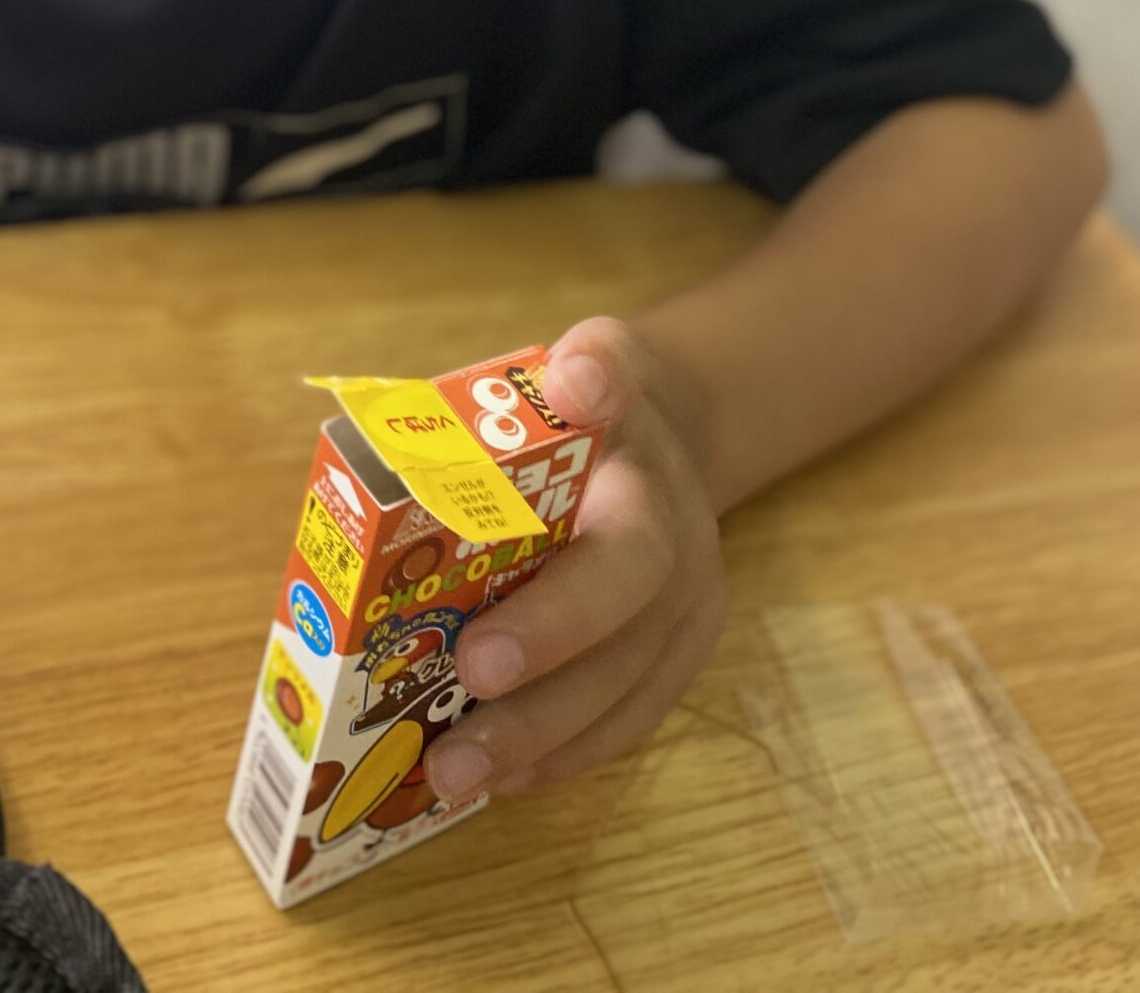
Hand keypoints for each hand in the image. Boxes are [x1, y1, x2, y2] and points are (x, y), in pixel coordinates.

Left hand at [424, 318, 726, 802]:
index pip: (625, 555)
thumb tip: (577, 374)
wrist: (667, 436)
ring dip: (540, 746)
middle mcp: (683, 563)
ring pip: (623, 699)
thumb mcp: (599, 356)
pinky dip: (566, 757)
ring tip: (455, 781)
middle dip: (539, 699)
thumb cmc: (600, 398)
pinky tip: (503, 781)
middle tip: (453, 739)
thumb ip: (591, 366)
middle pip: (621, 648)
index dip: (559, 617)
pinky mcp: (675, 660)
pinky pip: (627, 722)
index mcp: (650, 491)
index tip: (481, 658)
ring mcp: (686, 620)